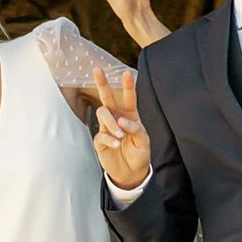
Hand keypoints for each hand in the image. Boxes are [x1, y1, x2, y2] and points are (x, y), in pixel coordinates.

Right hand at [92, 66, 150, 189]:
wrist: (132, 172)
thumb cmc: (139, 153)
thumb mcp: (144, 141)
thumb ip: (136, 128)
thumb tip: (122, 120)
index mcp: (130, 115)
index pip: (128, 98)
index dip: (127, 86)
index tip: (126, 73)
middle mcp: (117, 118)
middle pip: (107, 98)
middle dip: (102, 83)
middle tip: (97, 69)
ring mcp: (107, 128)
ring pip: (103, 113)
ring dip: (112, 123)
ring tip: (121, 135)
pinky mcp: (100, 140)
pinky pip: (101, 134)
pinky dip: (109, 138)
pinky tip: (117, 144)